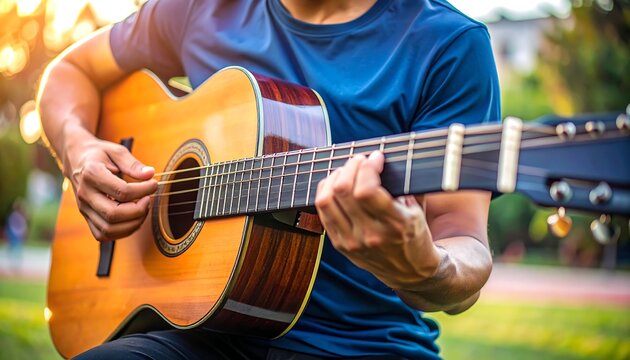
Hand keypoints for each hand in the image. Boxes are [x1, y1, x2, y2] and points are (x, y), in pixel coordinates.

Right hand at [64, 131, 156, 241]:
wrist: (76, 159)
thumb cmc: (99, 154)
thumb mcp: (116, 151)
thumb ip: (132, 163)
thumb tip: (150, 174)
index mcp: (91, 174)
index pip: (122, 191)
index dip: (143, 190)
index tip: (154, 184)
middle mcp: (85, 194)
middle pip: (113, 214)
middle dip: (138, 210)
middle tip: (148, 199)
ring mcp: (84, 208)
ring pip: (108, 229)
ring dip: (132, 223)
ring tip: (143, 208)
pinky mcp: (86, 217)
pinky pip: (103, 235)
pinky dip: (122, 232)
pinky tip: (133, 219)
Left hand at [315, 151, 442, 288]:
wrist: (409, 272)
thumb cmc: (414, 234)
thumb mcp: (417, 210)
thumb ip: (402, 186)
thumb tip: (380, 158)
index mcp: (395, 224)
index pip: (366, 190)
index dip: (367, 166)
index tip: (376, 157)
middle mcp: (370, 234)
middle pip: (343, 190)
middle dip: (351, 166)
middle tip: (360, 160)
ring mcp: (352, 241)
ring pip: (326, 200)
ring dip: (335, 177)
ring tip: (347, 171)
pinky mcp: (340, 245)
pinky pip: (322, 212)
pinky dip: (326, 192)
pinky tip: (336, 184)